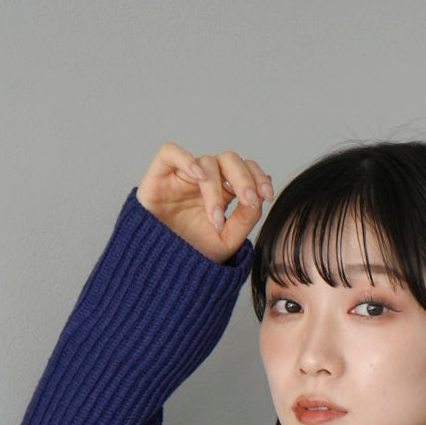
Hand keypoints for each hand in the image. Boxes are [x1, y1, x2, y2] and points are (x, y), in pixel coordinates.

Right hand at [135, 142, 272, 263]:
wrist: (161, 272)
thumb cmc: (192, 256)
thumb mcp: (227, 242)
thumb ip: (245, 219)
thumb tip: (259, 196)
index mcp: (222, 193)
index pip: (245, 170)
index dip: (258, 177)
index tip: (266, 196)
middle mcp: (204, 181)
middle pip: (229, 160)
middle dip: (243, 178)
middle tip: (248, 200)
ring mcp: (182, 176)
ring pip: (206, 162)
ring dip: (215, 189)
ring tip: (215, 219)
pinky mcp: (159, 176)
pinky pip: (170, 152)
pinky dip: (185, 158)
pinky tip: (197, 175)